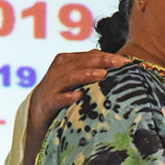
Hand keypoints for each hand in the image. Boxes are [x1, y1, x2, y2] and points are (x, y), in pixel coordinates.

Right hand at [22, 50, 129, 164]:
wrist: (38, 109)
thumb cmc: (64, 90)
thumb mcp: (76, 76)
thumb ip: (92, 67)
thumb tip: (120, 62)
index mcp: (67, 60)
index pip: (91, 55)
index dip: (109, 57)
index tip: (126, 61)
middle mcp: (59, 70)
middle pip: (83, 63)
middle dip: (103, 62)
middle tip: (120, 64)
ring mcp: (53, 85)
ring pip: (71, 77)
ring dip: (87, 75)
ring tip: (103, 75)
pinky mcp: (48, 101)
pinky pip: (58, 98)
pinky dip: (68, 97)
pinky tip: (78, 96)